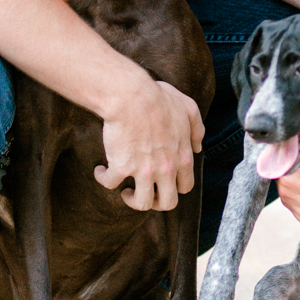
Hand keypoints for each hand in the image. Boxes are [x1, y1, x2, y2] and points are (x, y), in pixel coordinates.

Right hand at [95, 75, 203, 210]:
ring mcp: (144, 171)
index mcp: (183, 157)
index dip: (174, 188)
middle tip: (146, 192)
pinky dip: (103, 179)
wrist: (133, 95)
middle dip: (156, 202)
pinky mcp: (121, 167)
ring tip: (126, 190)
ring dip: (132, 200)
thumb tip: (198, 148)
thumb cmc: (159, 98)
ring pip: (141, 204)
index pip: (185, 187)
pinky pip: (110, 184)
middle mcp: (166, 169)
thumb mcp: (188, 109)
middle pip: (166, 203)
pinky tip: (100, 171)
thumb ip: (197, 130)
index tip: (163, 182)